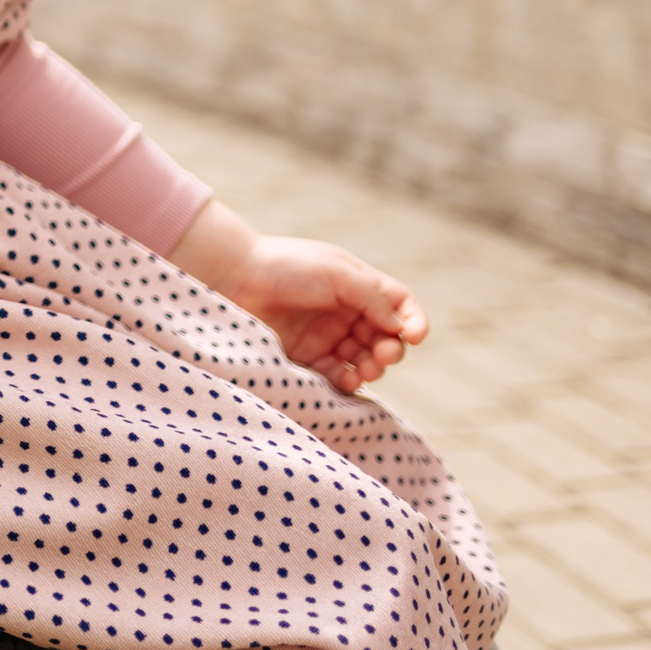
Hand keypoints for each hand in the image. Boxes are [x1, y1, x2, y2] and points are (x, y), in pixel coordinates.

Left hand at [169, 202, 426, 393]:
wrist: (234, 278)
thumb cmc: (286, 267)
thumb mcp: (336, 272)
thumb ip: (373, 297)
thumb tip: (400, 327)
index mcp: (357, 286)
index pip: (399, 305)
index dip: (414, 321)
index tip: (416, 337)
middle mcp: (346, 312)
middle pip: (386, 338)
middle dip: (391, 349)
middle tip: (381, 356)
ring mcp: (327, 336)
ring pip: (365, 360)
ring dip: (373, 368)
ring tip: (365, 371)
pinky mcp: (306, 358)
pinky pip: (338, 377)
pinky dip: (349, 382)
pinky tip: (348, 381)